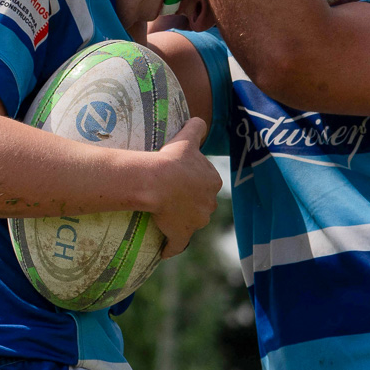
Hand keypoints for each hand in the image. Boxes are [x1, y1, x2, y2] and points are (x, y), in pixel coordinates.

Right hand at [140, 118, 220, 257]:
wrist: (157, 181)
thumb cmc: (172, 159)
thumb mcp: (186, 138)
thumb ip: (196, 127)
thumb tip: (200, 119)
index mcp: (212, 182)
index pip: (206, 182)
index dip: (194, 181)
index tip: (180, 179)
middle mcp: (209, 204)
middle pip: (200, 203)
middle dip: (190, 202)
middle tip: (171, 196)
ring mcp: (196, 222)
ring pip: (190, 222)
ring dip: (181, 221)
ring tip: (165, 217)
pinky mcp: (181, 235)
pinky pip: (177, 244)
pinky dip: (171, 247)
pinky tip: (165, 250)